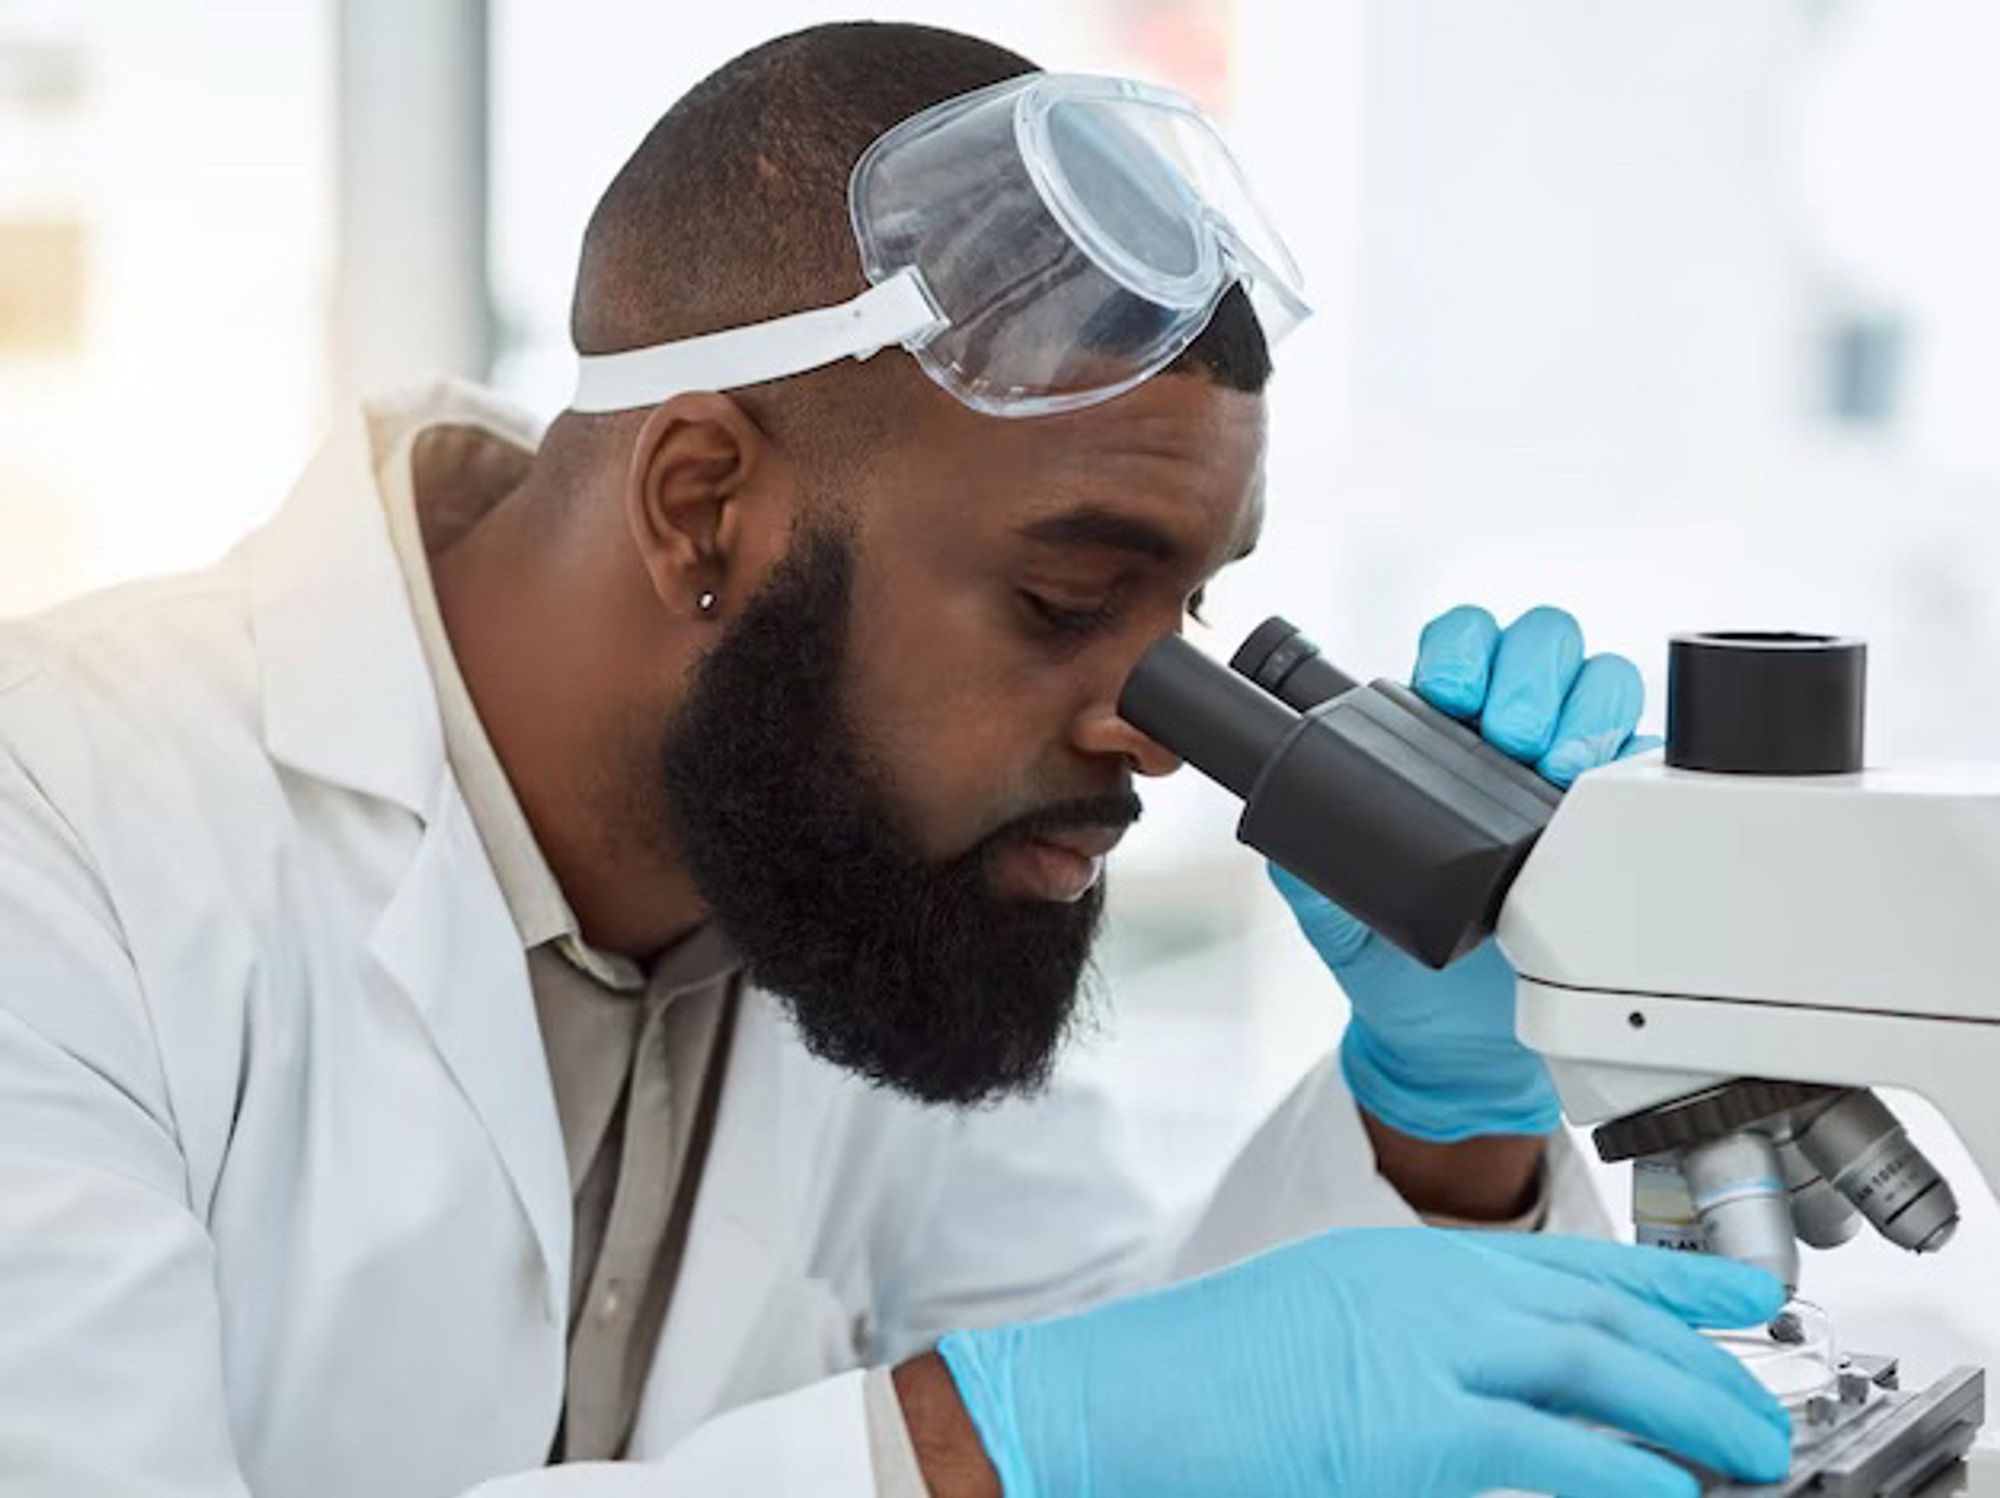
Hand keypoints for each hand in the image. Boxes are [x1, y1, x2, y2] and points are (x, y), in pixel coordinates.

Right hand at [934, 1229, 1791, 1497]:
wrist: (1092, 1402)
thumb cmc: (1186, 1383)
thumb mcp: (1317, 1337)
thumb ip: (1412, 1356)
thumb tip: (1505, 1402)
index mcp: (1397, 1265)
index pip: (1560, 1258)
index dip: (1663, 1278)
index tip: (1733, 1296)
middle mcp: (1418, 1290)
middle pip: (1596, 1311)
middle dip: (1696, 1355)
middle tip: (1765, 1401)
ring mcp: (1414, 1352)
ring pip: (1593, 1365)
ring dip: (1688, 1408)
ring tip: (1751, 1450)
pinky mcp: (1405, 1429)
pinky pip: (1547, 1446)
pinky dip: (1619, 1468)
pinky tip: (1668, 1488)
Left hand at [1273, 605, 1651, 1141]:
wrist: (1453, 1051)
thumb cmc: (1391, 965)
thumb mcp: (1334, 906)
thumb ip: (1306, 855)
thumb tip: (1284, 804)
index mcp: (1434, 742)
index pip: (1460, 650)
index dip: (1462, 648)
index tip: (1448, 691)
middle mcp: (1507, 744)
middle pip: (1541, 646)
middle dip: (1528, 670)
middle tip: (1508, 734)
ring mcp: (1571, 779)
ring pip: (1602, 683)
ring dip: (1583, 704)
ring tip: (1552, 763)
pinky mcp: (1625, 825)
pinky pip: (1649, 762)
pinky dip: (1633, 758)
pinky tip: (1597, 789)